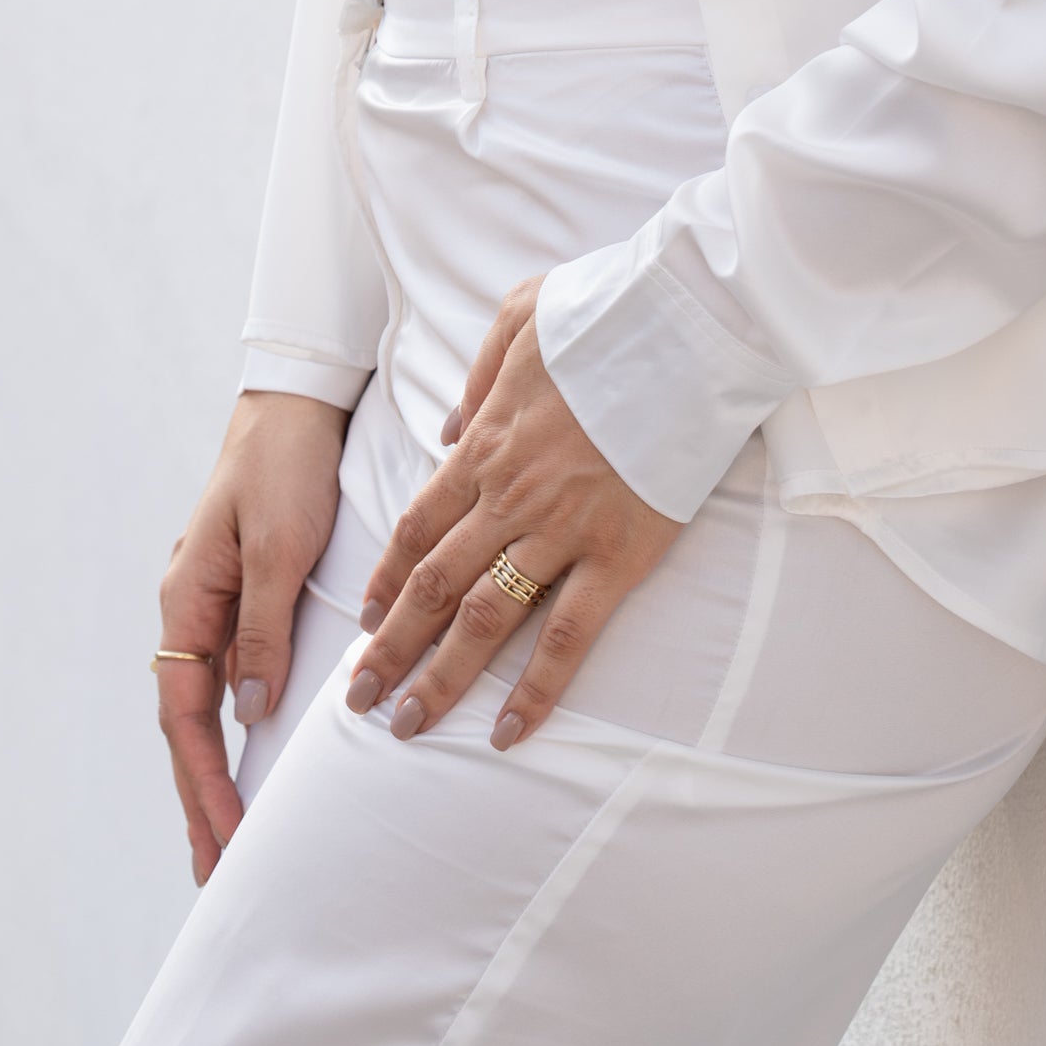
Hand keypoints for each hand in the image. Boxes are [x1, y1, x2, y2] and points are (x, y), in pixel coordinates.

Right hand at [154, 389, 346, 881]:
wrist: (295, 405)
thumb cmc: (283, 468)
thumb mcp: (275, 548)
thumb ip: (261, 629)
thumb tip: (249, 713)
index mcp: (187, 600)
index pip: (186, 715)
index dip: (205, 780)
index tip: (229, 837)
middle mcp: (192, 609)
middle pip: (186, 724)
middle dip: (199, 797)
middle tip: (216, 871)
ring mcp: (213, 604)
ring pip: (205, 706)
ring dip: (214, 770)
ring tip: (228, 836)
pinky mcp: (242, 595)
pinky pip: (230, 676)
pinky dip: (234, 727)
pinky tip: (250, 757)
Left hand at [347, 279, 679, 752]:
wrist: (686, 325)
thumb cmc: (607, 312)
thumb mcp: (521, 315)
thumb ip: (477, 378)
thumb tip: (450, 431)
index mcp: (486, 445)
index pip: (416, 528)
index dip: (386, 581)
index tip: (366, 623)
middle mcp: (510, 497)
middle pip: (433, 584)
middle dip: (391, 648)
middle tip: (359, 700)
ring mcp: (562, 530)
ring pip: (483, 619)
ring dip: (440, 679)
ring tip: (406, 727)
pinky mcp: (618, 556)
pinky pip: (567, 637)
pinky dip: (534, 689)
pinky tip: (508, 732)